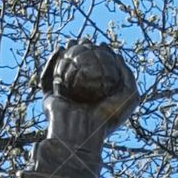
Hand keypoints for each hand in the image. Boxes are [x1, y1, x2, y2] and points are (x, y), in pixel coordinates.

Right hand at [41, 40, 137, 156]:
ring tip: (71, 42)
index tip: (102, 44)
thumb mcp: (129, 97)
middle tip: (85, 40)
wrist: (82, 136)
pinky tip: (58, 50)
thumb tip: (118, 57)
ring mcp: (64, 100)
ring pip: (63, 71)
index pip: (99, 74)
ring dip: (66, 54)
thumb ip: (128, 77)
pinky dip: (51, 63)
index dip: (101, 56)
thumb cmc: (107, 119)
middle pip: (80, 70)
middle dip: (82, 51)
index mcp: (98, 100)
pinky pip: (48, 78)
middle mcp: (81, 99)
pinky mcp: (50, 101)